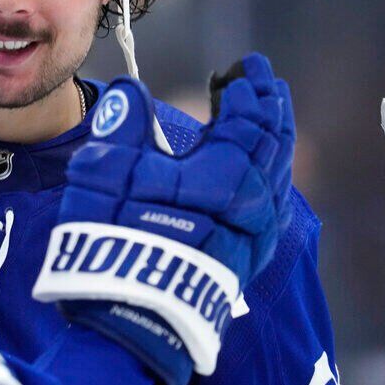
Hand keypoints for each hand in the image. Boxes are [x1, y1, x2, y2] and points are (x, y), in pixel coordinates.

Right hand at [33, 53, 294, 384]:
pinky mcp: (245, 260)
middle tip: (262, 80)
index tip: (241, 67)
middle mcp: (252, 202)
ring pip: (278, 175)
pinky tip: (261, 173)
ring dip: (274, 139)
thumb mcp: (107, 170)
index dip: (247, 89)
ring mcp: (254, 235)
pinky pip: (272, 205)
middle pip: (275, 144)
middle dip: (269, 107)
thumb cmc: (113, 236)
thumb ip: (124, 123)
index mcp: (225, 172)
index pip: (250, 119)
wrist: (128, 316)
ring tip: (267, 115)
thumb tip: (132, 90)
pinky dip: (270, 176)